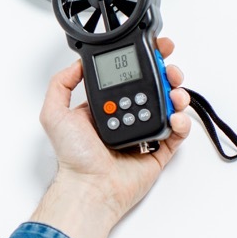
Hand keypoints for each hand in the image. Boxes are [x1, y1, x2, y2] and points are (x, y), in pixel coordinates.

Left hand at [30, 36, 190, 237]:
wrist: (90, 187)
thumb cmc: (73, 157)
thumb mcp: (54, 114)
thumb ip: (61, 84)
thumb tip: (77, 64)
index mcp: (105, 107)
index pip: (127, 77)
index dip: (142, 63)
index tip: (153, 50)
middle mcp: (125, 117)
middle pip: (153, 88)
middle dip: (166, 74)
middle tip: (170, 70)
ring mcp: (143, 133)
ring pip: (168, 107)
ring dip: (177, 94)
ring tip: (175, 93)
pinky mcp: (158, 151)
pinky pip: (177, 133)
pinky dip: (182, 122)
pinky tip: (175, 117)